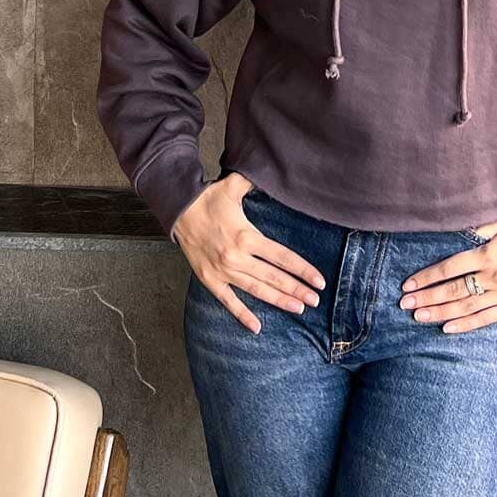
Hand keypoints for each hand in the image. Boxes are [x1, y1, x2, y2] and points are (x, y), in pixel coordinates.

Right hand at [173, 173, 326, 333]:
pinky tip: (257, 327)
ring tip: (299, 308)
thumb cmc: (208, 199)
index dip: (303, 270)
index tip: (319, 281)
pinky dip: (242, 315)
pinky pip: (228, 301)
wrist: (177, 211)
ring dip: (279, 301)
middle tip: (315, 300)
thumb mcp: (233, 186)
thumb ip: (255, 181)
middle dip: (297, 289)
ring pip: (257, 290)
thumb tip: (274, 169)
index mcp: (246, 236)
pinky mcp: (209, 279)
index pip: (282, 257)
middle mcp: (237, 257)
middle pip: (274, 277)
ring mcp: (223, 271)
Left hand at [399, 218, 496, 331]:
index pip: (450, 268)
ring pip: (466, 306)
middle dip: (427, 297)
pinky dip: (465, 325)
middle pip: (453, 290)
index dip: (427, 277)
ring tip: (418, 316)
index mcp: (487, 255)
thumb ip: (480, 227)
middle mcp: (492, 276)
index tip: (408, 284)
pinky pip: (485, 319)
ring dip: (440, 312)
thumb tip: (457, 230)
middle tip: (405, 304)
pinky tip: (446, 328)